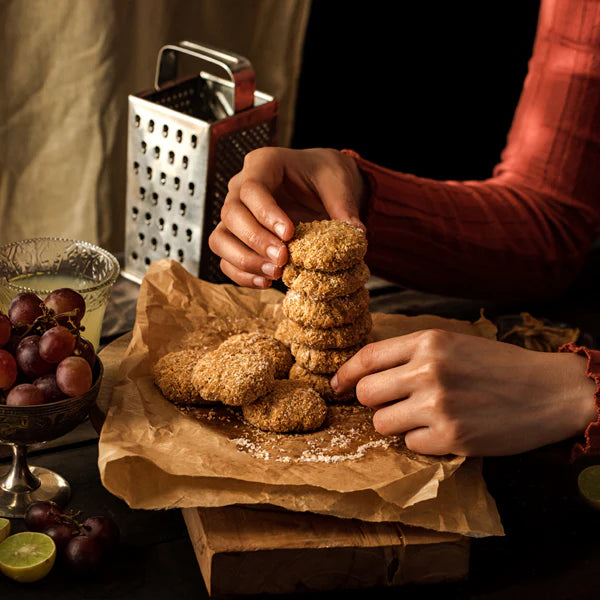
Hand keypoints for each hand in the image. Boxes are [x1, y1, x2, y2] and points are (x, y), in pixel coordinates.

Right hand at [208, 147, 366, 287]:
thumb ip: (344, 205)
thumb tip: (355, 233)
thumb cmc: (324, 175)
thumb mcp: (338, 182)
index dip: (266, 214)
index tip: (289, 234)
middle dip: (255, 240)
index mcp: (264, 164)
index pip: (252, 188)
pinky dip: (242, 273)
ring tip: (275, 273)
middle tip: (283, 258)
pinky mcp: (237, 237)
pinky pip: (226, 258)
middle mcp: (241, 187)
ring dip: (244, 260)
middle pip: (230, 214)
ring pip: (220, 238)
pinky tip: (267, 280)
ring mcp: (236, 214)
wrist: (319, 184)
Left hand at [332, 329, 596, 455]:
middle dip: (373, 402)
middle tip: (393, 403)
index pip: (367, 357)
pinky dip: (421, 441)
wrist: (548, 391)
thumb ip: (411, 354)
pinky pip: (409, 444)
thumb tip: (366, 372)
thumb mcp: (452, 344)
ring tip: (423, 417)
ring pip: (382, 423)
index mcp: (427, 342)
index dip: (345, 374)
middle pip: (367, 394)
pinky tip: (443, 431)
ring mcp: (438, 405)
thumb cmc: (498, 366)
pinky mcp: (451, 437)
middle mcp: (428, 370)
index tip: (337, 386)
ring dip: (396, 424)